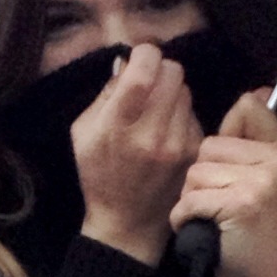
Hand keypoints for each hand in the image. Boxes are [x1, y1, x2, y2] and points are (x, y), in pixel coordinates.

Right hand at [71, 42, 202, 264]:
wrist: (127, 223)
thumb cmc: (99, 174)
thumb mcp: (83, 132)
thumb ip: (105, 93)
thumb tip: (126, 62)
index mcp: (117, 125)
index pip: (144, 68)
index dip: (144, 54)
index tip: (139, 60)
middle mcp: (150, 133)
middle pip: (172, 72)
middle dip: (160, 70)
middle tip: (148, 84)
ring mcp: (176, 144)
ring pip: (186, 90)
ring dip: (171, 92)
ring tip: (156, 111)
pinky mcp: (193, 152)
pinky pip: (193, 113)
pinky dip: (181, 115)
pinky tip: (167, 131)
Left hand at [172, 89, 276, 276]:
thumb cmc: (252, 230)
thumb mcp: (262, 179)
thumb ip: (251, 139)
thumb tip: (253, 93)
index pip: (248, 108)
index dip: (228, 135)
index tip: (233, 168)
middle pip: (211, 143)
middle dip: (204, 176)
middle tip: (224, 204)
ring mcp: (262, 182)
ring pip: (197, 171)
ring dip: (194, 198)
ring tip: (216, 217)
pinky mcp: (241, 203)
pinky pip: (190, 198)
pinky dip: (186, 218)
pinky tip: (205, 231)